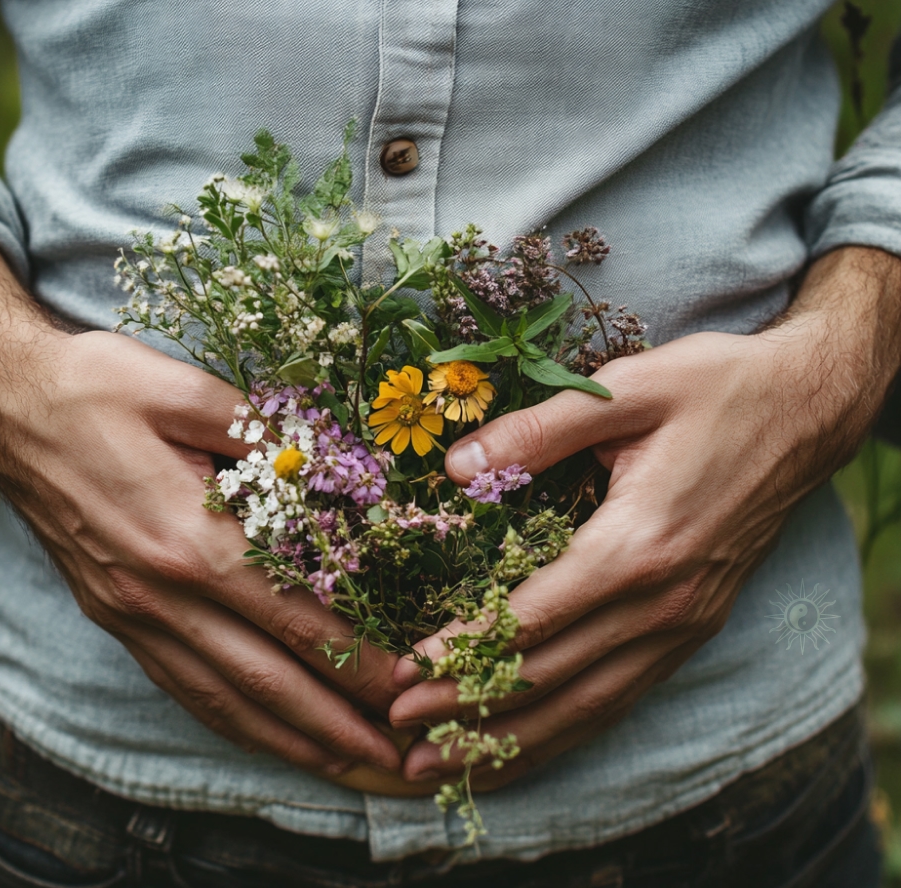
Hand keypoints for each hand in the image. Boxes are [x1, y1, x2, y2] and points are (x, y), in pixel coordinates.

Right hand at [0, 238, 402, 777]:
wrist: (7, 407)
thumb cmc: (97, 389)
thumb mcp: (186, 389)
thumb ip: (263, 435)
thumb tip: (325, 466)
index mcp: (188, 539)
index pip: (292, 618)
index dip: (355, 659)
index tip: (407, 683)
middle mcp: (159, 594)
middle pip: (264, 678)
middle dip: (337, 722)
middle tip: (397, 753)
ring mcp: (131, 613)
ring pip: (220, 697)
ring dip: (288, 738)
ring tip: (344, 763)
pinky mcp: (115, 615)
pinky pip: (178, 685)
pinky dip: (228, 719)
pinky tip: (261, 733)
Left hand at [389, 246, 900, 787]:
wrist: (807, 411)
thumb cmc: (716, 391)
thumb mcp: (626, 390)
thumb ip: (538, 431)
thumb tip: (455, 465)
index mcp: (638, 545)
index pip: (532, 620)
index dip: (464, 653)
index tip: (405, 675)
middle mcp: (663, 603)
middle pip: (552, 676)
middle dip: (470, 708)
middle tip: (400, 730)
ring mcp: (683, 624)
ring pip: (588, 705)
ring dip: (514, 740)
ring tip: (447, 765)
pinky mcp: (693, 628)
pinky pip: (623, 697)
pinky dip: (568, 730)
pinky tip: (529, 746)